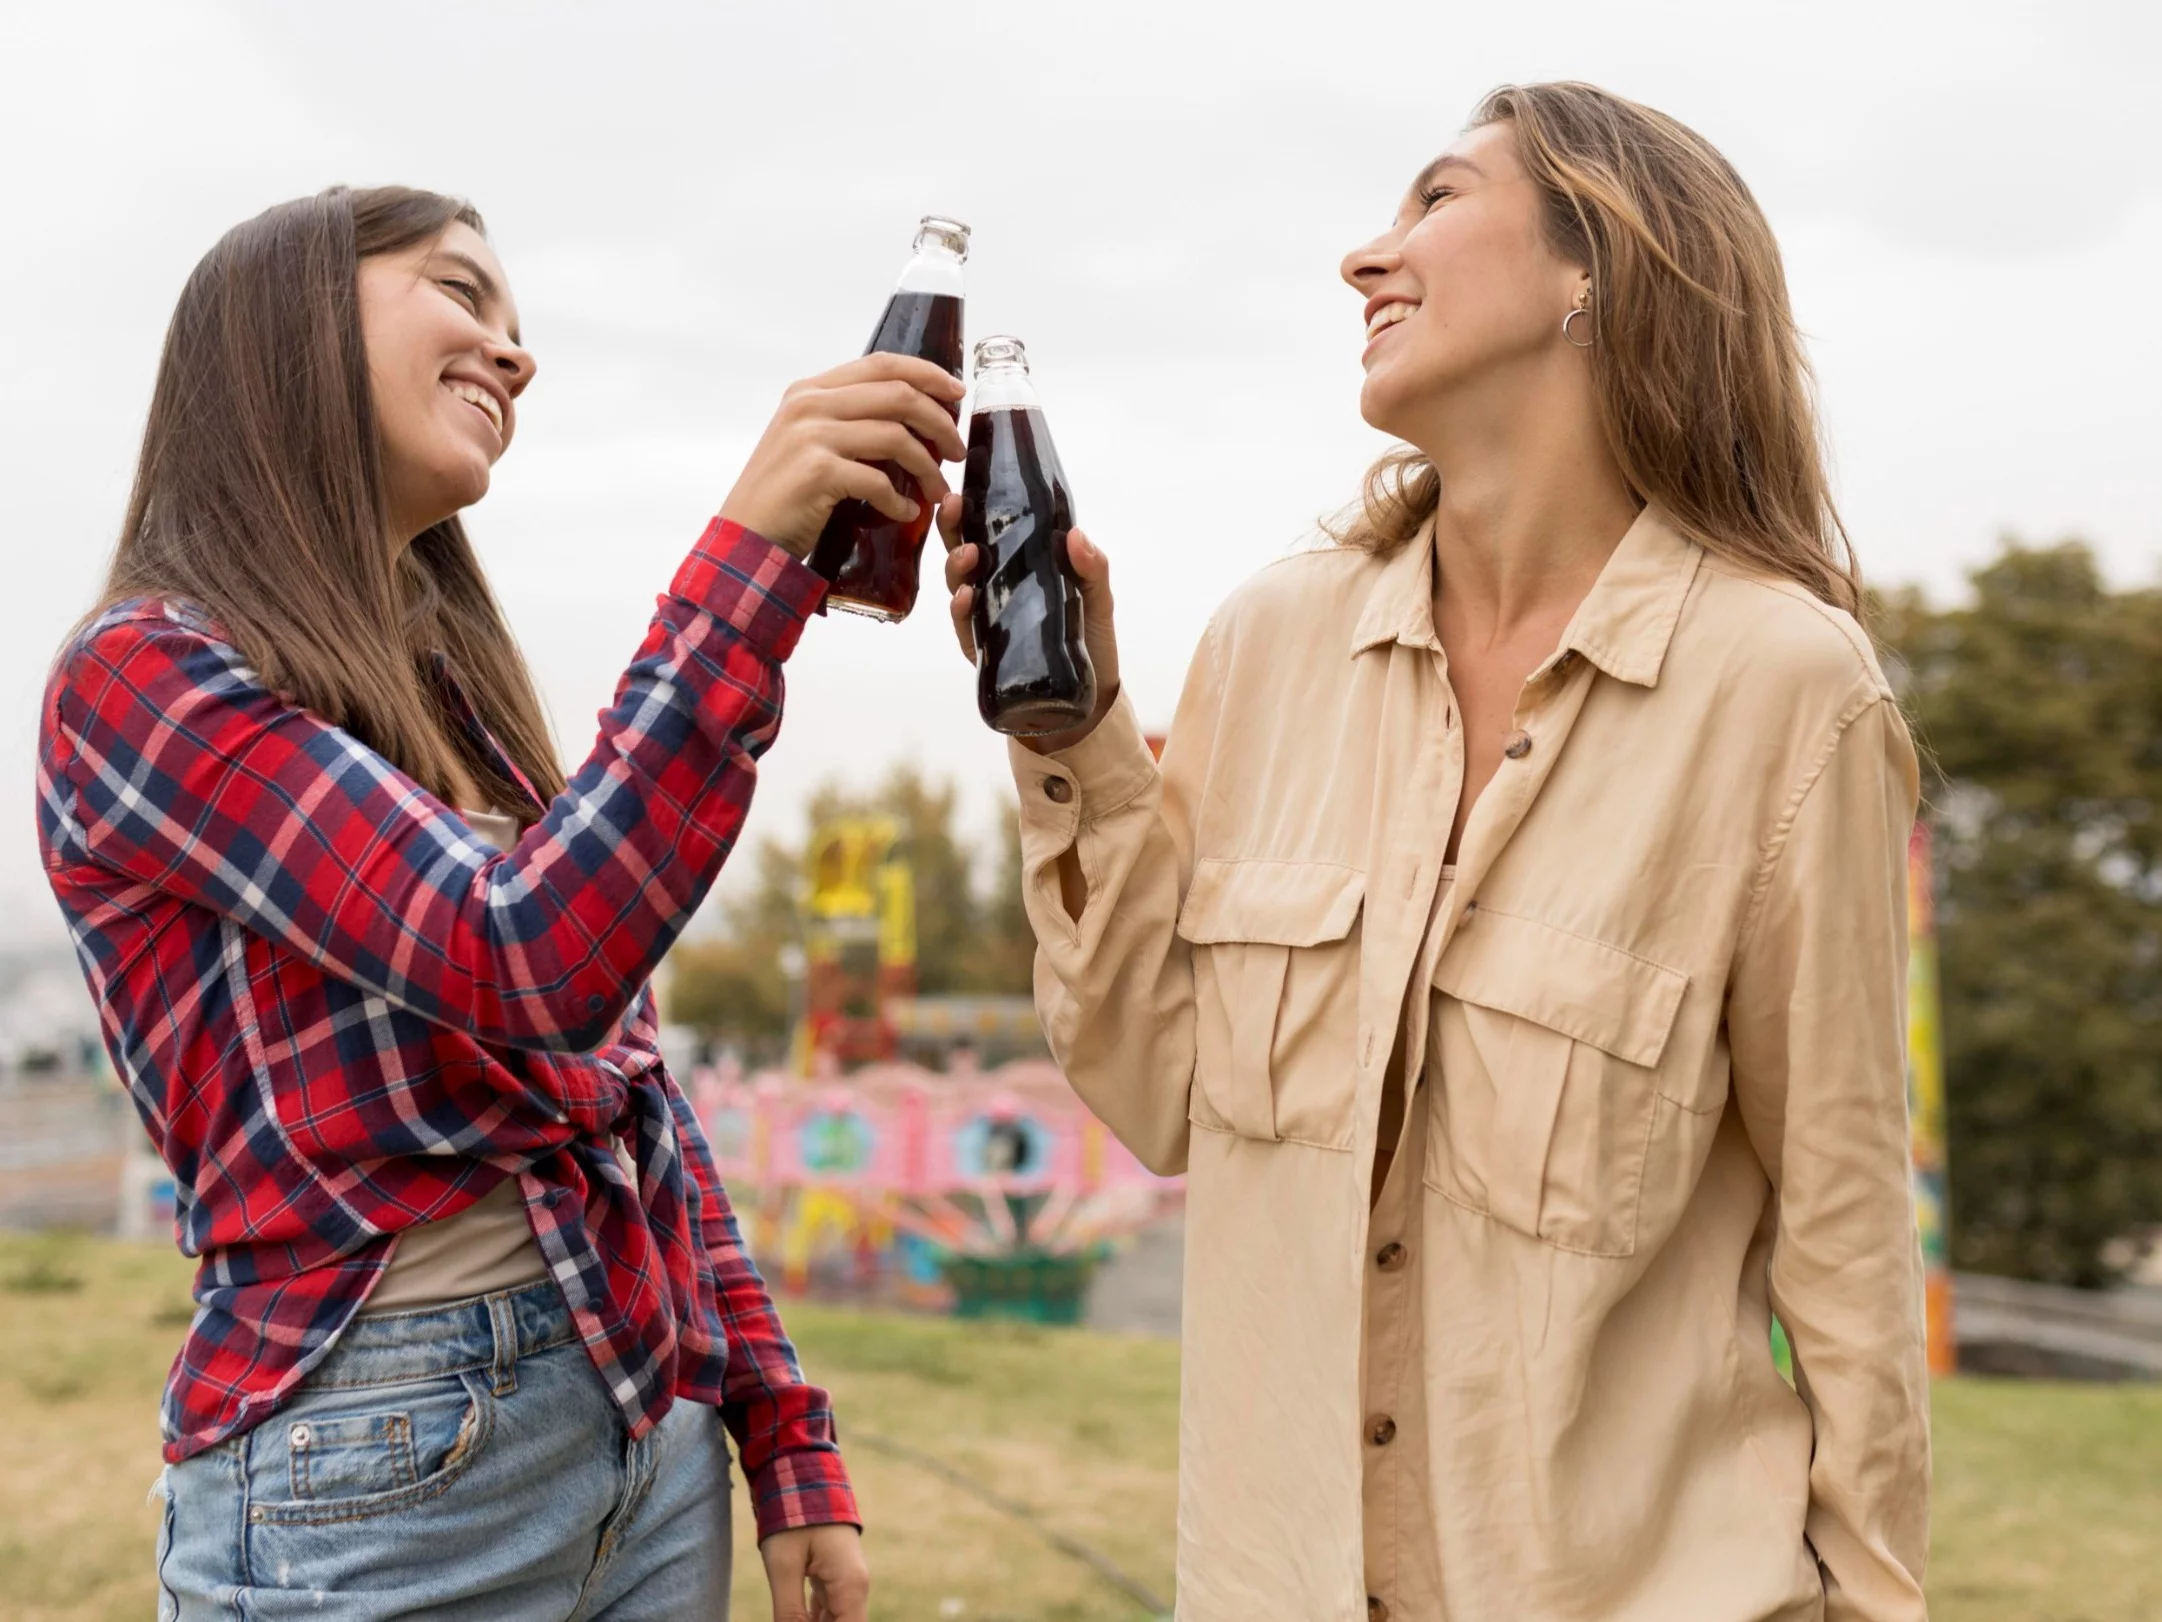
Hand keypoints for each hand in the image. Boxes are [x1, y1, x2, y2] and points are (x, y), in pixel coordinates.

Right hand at [721, 354, 967, 559]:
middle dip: (939, 422)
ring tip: (938, 493)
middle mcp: (809, 404)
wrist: (745, 538)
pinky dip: (900, 501)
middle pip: (898, 394)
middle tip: (956, 451)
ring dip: (927, 468)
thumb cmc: (784, 496)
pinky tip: (905, 513)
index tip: (957, 393)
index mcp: (810, 391)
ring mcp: (811, 435)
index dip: (927, 373)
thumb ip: (850, 422)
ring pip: (895, 436)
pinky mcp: (817, 471)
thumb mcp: (811, 443)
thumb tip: (911, 421)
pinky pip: (878, 480)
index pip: (881, 364)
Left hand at [759, 1523, 868, 1621]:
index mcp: (850, 1586)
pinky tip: (792, 1618)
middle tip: (787, 1617)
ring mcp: (847, 1583)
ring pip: (836, 1621)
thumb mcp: (784, 1566)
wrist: (802, 1484)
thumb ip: (789, 1611)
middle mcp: (855, 1588)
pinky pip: (829, 1611)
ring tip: (789, 1615)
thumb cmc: (794, 1520)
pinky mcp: (836, 1579)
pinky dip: (812, 1621)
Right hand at [936, 494, 1121, 752]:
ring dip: (956, 567)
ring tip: (968, 555)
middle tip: (952, 506)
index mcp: (1017, 570)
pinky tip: (964, 598)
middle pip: (962, 553)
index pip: (986, 532)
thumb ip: (1093, 569)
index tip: (962, 486)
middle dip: (952, 529)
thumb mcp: (1098, 600)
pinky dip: (961, 612)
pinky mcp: (985, 654)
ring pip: (957, 587)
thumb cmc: (1090, 641)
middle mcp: (994, 592)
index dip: (969, 510)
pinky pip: (964, 630)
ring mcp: (986, 622)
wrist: (1091, 701)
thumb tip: (1076, 534)